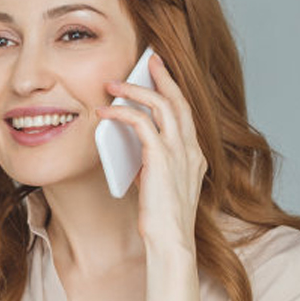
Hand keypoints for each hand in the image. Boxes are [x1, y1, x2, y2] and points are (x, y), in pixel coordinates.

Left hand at [96, 55, 206, 259]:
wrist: (170, 241)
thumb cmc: (160, 220)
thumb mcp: (158, 185)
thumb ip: (152, 165)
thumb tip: (133, 150)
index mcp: (194, 155)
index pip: (186, 113)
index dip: (174, 91)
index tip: (162, 75)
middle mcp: (191, 149)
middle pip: (179, 101)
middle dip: (164, 77)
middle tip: (150, 59)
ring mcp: (180, 152)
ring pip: (162, 106)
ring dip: (136, 91)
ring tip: (114, 84)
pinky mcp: (162, 159)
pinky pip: (141, 124)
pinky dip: (122, 114)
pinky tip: (105, 111)